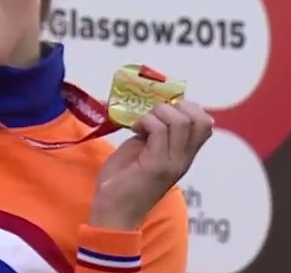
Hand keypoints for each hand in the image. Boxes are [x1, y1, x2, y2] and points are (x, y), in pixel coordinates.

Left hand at [90, 99, 212, 229]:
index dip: (186, 107)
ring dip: (157, 113)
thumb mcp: (144, 149)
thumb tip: (153, 110)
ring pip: (180, 121)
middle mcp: (184, 159)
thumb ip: (154, 133)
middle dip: (174, 106)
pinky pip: (158, 130)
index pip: (205, 123)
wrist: (113, 212)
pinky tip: (134, 129)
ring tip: (141, 123)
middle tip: (152, 115)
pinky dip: (145, 121)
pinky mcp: (156, 165)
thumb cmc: (124, 180)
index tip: (161, 110)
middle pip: (200, 119)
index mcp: (183, 154)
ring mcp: (172, 163)